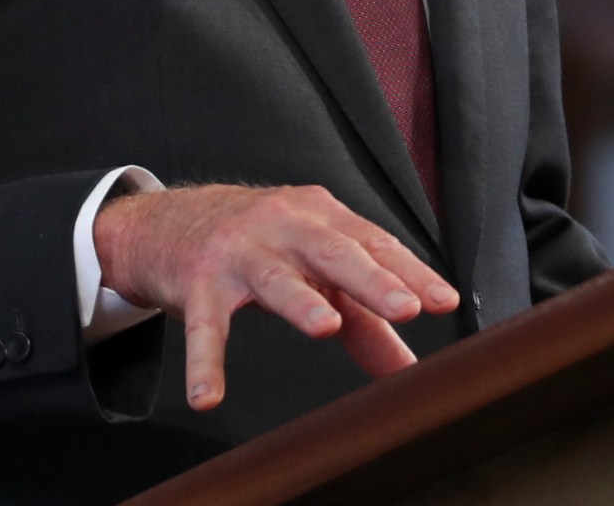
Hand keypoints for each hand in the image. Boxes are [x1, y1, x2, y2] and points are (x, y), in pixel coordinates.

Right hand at [92, 184, 458, 410]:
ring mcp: (239, 253)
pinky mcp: (199, 283)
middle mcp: (284, 227)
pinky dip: (204, 362)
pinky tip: (208, 395)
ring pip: (274, 278)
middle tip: (405, 308)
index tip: (442, 301)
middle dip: (372, 279)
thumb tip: (409, 368)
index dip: (410, 273)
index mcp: (322, 219)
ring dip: (300, 301)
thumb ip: (363, 318)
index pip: (374, 244)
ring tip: (326, 327)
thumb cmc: (259, 244)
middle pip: (333, 252)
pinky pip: (204, 326)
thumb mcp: (313, 269)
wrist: (171, 222)